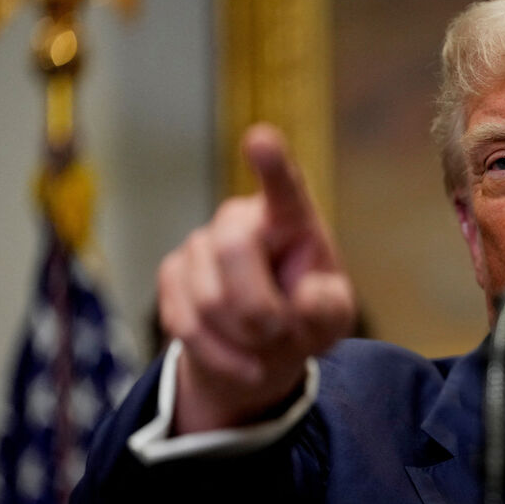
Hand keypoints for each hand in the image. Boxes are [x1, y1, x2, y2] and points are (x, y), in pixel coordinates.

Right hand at [158, 124, 355, 432]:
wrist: (264, 349)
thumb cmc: (306, 319)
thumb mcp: (333, 318)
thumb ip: (328, 307)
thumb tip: (305, 298)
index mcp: (290, 218)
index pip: (283, 186)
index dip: (272, 163)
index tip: (262, 139)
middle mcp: (240, 220)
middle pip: (232, 250)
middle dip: (259, 307)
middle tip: (281, 333)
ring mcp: (200, 244)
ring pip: (208, 299)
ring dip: (243, 339)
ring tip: (265, 345)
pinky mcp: (171, 275)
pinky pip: (186, 324)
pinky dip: (220, 356)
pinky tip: (244, 363)